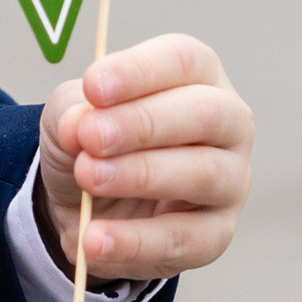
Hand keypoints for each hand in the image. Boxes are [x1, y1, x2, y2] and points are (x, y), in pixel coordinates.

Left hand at [37, 34, 252, 281]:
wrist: (88, 201)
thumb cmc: (94, 139)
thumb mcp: (70, 113)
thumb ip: (72, 112)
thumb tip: (80, 126)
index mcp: (196, 76)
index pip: (183, 60)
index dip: (140, 71)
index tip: (93, 86)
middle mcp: (227, 124)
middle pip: (205, 114)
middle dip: (144, 123)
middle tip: (91, 136)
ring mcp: (230, 180)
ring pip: (204, 174)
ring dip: (141, 176)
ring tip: (88, 178)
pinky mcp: (216, 234)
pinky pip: (185, 239)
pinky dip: (135, 241)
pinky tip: (95, 238)